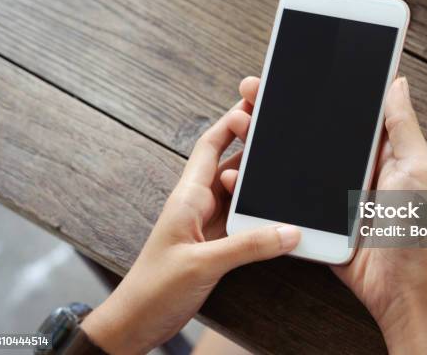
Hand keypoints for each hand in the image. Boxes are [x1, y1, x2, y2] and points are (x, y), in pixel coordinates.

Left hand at [81, 99, 300, 353]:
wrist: (137, 323)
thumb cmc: (154, 288)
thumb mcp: (202, 263)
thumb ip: (247, 246)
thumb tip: (289, 231)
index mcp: (188, 198)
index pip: (209, 147)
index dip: (230, 123)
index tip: (253, 104)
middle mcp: (198, 205)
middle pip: (229, 164)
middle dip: (252, 146)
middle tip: (278, 130)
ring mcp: (207, 225)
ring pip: (238, 193)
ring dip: (258, 181)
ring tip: (286, 168)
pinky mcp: (215, 244)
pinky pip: (242, 219)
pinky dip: (258, 212)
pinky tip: (277, 212)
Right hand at [226, 76, 426, 353]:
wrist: (400, 286)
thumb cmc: (416, 227)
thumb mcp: (416, 168)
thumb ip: (403, 126)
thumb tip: (398, 82)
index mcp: (377, 150)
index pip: (342, 110)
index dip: (317, 89)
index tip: (290, 71)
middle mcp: (351, 167)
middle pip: (309, 131)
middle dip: (279, 111)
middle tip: (251, 91)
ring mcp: (329, 192)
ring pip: (291, 161)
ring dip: (264, 144)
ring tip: (239, 125)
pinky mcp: (315, 218)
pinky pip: (284, 197)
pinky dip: (260, 186)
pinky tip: (238, 175)